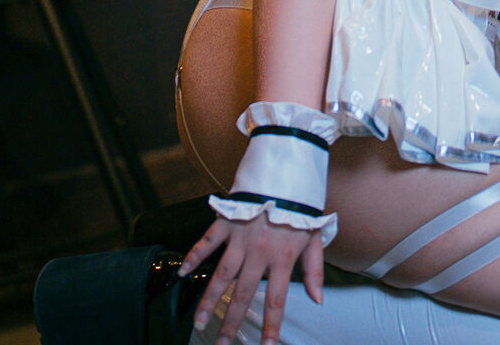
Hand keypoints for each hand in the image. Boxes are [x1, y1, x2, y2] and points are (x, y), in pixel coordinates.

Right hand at [179, 213, 324, 344]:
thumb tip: (317, 300)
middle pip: (244, 294)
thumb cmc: (302, 206)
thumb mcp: (315, 237)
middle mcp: (260, 252)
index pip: (277, 299)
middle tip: (221, 344)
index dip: (271, 325)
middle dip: (232, 322)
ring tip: (200, 321)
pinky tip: (183, 273)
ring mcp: (240, 238)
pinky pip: (207, 243)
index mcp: (284, 257)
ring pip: (222, 275)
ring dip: (210, 300)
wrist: (287, 171)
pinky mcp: (226, 223)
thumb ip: (315, 270)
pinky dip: (194, 257)